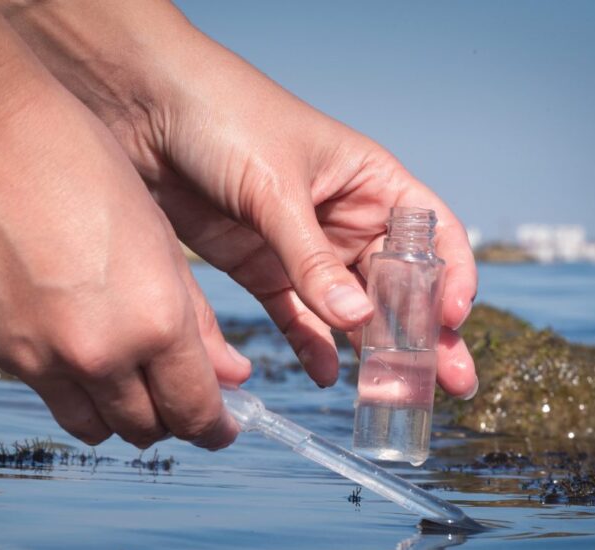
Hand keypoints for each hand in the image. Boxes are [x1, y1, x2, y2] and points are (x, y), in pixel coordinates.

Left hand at [0, 1, 477, 395]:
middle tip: (448, 382)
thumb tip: (358, 321)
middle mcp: (343, 216)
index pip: (430, 232)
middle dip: (422, 333)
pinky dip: (310, 345)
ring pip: (349, 309)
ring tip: (392, 396)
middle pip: (396, 283)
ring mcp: (302, 246)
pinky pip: (295, 315)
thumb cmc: (221, 115)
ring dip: (370, 351)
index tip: (454, 319)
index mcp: (368, 180)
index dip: (450, 276)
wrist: (140, 108)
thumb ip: (311, 258)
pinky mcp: (259, 266)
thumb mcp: (274, 186)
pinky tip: (326, 377)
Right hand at [0, 84, 248, 447]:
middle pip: (145, 430)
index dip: (215, 428)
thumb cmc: (82, 167)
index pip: (195, 412)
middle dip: (170, 422)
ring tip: (126, 379)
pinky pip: (42, 389)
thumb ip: (197, 320)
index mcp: (154, 321)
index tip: (221, 427)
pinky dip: (66, 379)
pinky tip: (69, 333)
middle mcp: (97, 353)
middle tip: (177, 399)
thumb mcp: (160, 239)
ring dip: (117, 414)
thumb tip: (232, 378)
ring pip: (91, 426)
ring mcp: (36, 357)